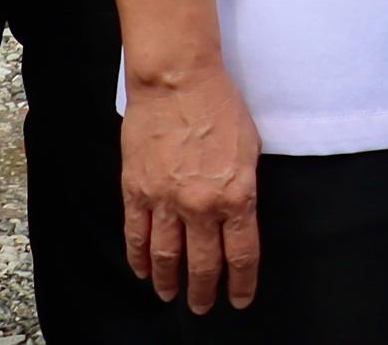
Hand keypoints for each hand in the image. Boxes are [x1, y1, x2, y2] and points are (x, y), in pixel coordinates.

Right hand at [120, 55, 264, 312]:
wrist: (177, 80)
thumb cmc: (220, 104)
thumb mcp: (251, 148)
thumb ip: (244, 186)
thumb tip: (240, 212)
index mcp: (236, 196)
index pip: (242, 255)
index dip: (241, 283)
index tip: (240, 299)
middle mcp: (201, 206)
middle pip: (204, 264)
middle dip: (204, 291)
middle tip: (203, 307)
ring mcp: (165, 201)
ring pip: (166, 256)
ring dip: (169, 281)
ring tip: (170, 295)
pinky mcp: (137, 190)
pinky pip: (136, 234)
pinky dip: (138, 257)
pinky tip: (142, 270)